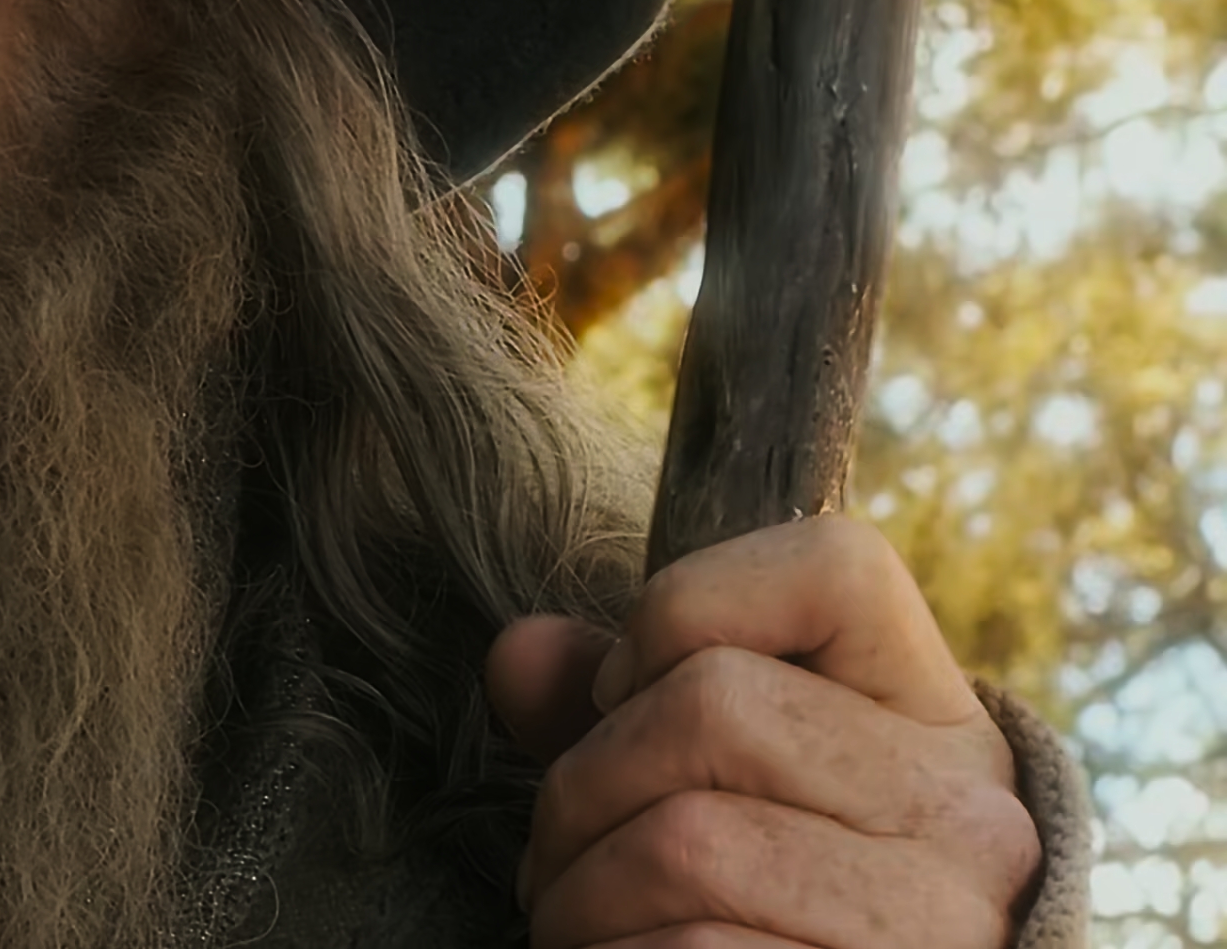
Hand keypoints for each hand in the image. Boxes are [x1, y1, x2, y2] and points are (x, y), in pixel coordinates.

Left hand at [484, 514, 1042, 948]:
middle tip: (555, 851)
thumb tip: (520, 651)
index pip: (838, 570)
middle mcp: (962, 812)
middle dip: (580, 784)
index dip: (686, 604)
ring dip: (578, 894)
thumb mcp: (728, 793)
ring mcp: (938, 915)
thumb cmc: (779, 917)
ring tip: (574, 920)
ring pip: (685, 844)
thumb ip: (625, 711)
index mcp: (934, 728)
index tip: (620, 689)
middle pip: (713, 704)